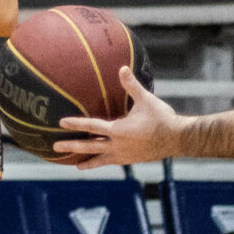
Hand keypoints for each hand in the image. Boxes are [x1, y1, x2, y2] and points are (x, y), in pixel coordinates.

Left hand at [56, 67, 184, 167]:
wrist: (177, 139)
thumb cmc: (161, 117)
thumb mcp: (145, 99)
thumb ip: (131, 85)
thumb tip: (122, 68)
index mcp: (118, 130)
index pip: (92, 126)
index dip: (76, 124)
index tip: (61, 122)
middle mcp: (117, 145)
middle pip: (89, 147)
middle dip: (72, 147)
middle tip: (55, 147)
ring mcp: (124, 155)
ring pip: (100, 159)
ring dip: (87, 161)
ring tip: (76, 165)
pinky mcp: (131, 160)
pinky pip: (112, 161)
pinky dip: (103, 162)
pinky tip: (101, 162)